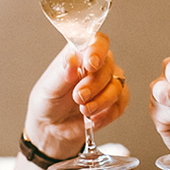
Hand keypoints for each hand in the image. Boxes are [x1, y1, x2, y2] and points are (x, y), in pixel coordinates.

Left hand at [24, 33, 128, 158]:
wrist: (51, 127)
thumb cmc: (48, 101)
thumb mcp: (49, 86)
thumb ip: (62, 73)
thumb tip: (71, 59)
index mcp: (80, 54)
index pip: (98, 41)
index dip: (98, 50)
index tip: (91, 64)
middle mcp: (97, 66)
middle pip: (108, 66)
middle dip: (94, 85)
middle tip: (78, 96)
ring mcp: (108, 84)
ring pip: (117, 86)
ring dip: (101, 101)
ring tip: (83, 110)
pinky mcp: (114, 102)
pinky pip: (120, 105)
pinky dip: (107, 114)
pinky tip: (93, 119)